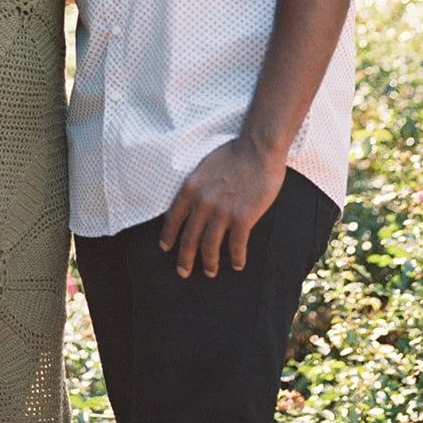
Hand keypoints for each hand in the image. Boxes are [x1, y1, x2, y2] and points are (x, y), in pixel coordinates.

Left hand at [158, 139, 287, 277]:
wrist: (257, 149)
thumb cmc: (233, 154)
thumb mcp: (204, 166)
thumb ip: (197, 186)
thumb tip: (194, 202)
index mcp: (190, 188)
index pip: (173, 218)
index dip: (168, 236)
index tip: (166, 248)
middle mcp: (202, 203)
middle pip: (189, 238)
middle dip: (185, 258)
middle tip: (183, 272)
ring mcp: (222, 212)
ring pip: (210, 246)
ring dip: (209, 263)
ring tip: (210, 272)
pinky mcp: (243, 218)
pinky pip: (236, 245)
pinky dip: (236, 258)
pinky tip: (238, 264)